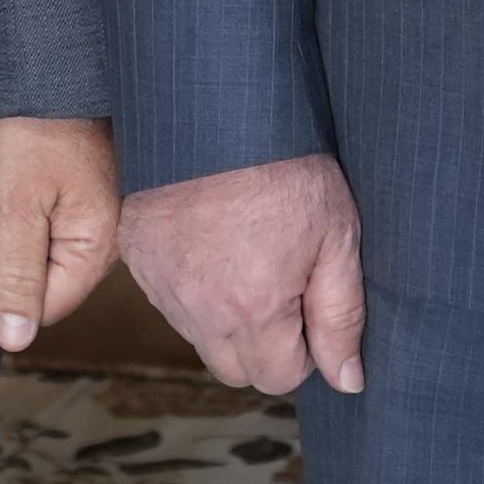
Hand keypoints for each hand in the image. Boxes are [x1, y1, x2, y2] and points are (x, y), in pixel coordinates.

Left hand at [0, 117, 121, 351]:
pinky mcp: (86, 188)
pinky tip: (13, 182)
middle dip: (13, 261)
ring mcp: (99, 209)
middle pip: (49, 281)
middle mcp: (109, 233)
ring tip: (2, 194)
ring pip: (47, 250)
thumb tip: (15, 340)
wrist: (49, 60)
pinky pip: (52, 222)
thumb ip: (16, 275)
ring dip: (18, 233)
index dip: (6, 291)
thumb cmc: (32, 125)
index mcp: (99, 244)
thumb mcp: (14, 204)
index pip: (46, 307)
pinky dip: (26, 210)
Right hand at [118, 152, 363, 395]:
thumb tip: (347, 379)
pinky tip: (214, 243)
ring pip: (200, 336)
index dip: (305, 349)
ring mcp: (161, 284)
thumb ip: (342, 315)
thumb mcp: (337, 234)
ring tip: (248, 256)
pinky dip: (192, 287)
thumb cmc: (284, 163)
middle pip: (236, 369)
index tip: (309, 303)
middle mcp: (199, 308)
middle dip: (265, 344)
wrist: (217, 105)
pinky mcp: (136, 257)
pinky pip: (169, 300)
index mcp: (253, 309)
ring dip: (226, 317)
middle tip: (283, 285)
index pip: (280, 378)